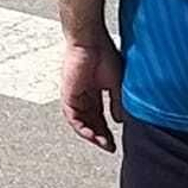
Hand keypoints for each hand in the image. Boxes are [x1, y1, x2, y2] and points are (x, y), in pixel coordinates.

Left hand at [59, 38, 123, 152]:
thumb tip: (118, 120)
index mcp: (95, 90)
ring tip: (103, 144)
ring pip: (81, 123)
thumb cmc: (103, 53)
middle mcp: (84, 95)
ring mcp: (75, 96)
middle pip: (91, 122)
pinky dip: (82, 129)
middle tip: (109, 147)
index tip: (114, 141)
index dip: (107, 130)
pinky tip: (92, 136)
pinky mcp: (68, 95)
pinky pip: (73, 118)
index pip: (99, 116)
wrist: (90, 40)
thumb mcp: (116, 83)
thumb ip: (117, 102)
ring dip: (92, 136)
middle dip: (100, 136)